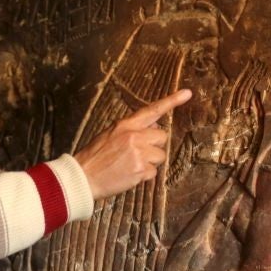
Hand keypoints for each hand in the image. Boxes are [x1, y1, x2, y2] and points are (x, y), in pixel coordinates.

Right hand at [74, 89, 191, 199]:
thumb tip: (152, 126)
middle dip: (153, 146)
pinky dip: (144, 176)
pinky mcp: (141, 169)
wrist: (83, 177)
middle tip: (137, 154)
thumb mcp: (109, 135)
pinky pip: (153, 172)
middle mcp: (134, 136)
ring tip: (130, 166)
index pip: (152, 110)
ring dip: (149, 162)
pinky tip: (129, 175)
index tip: (187, 93)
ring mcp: (139, 153)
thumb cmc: (94, 157)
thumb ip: (130, 130)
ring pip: (160, 156)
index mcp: (125, 124)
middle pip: (162, 137)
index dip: (171, 101)